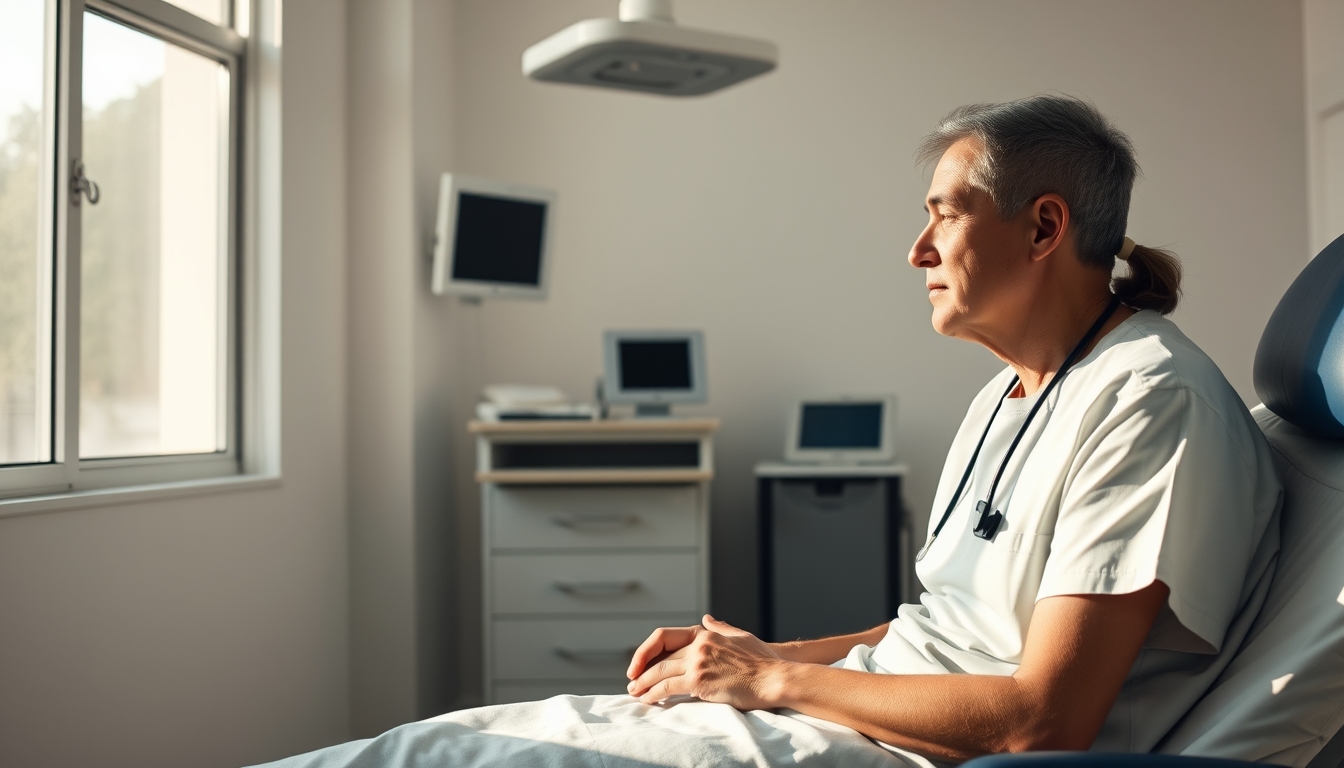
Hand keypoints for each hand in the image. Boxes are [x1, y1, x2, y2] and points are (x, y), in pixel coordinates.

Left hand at [626, 614, 785, 709]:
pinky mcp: (700, 681)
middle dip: (642, 670)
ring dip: (643, 684)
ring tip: (634, 693)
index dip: (647, 649)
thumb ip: (720, 628)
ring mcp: (698, 662)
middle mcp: (698, 645)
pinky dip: (655, 694)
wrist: (774, 678)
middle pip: (660, 657)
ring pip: (660, 672)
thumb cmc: (763, 661)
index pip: (665, 636)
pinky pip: (668, 687)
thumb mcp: (740, 636)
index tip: (639, 662)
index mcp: (705, 633)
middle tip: (631, 682)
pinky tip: (648, 700)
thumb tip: (707, 618)